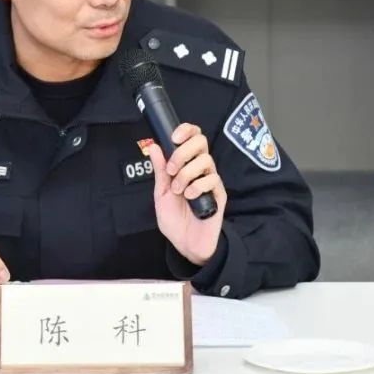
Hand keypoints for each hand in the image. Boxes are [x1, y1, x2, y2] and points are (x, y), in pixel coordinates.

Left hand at [144, 123, 227, 266]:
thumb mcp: (161, 193)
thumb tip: (154, 146)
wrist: (185, 243)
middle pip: (201, 141)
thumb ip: (160, 170)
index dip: (186, 130)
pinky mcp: (219, 194)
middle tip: (172, 169)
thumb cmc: (174, 219)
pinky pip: (212, 179)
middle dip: (183, 152)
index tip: (173, 137)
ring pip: (206, 160)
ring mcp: (211, 180)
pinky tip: (189, 196)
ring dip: (187, 173)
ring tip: (178, 190)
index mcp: (186, 165)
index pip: (192, 137)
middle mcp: (200, 169)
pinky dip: (197, 185)